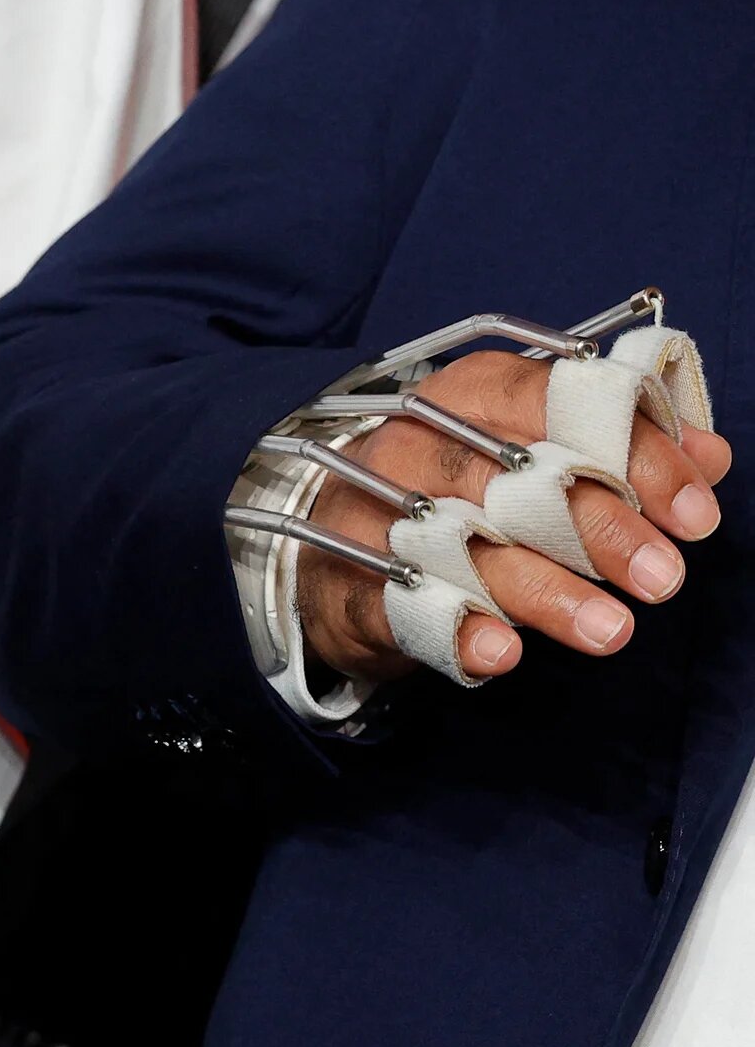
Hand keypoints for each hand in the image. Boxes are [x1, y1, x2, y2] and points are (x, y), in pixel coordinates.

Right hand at [301, 350, 732, 682]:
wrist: (336, 542)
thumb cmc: (455, 490)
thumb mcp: (536, 451)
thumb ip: (622, 448)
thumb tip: (710, 456)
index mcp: (470, 392)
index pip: (561, 403)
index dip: (636, 457)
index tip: (693, 516)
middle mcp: (415, 443)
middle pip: (514, 478)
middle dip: (599, 530)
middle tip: (660, 578)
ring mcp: (371, 512)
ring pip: (465, 548)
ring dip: (543, 593)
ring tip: (607, 630)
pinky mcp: (346, 580)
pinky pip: (401, 606)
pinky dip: (453, 631)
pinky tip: (500, 654)